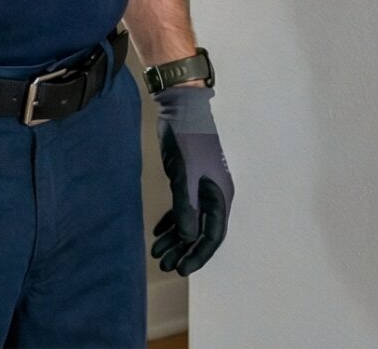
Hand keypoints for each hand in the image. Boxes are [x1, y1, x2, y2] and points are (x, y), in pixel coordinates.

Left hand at [150, 85, 232, 275]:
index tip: (182, 269)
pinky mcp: (188, 180)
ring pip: (190, 221)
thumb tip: (186, 236)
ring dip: (175, 238)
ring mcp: (201, 187)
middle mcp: (214, 195)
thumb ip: (186, 207)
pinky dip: (171, 221)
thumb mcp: (185, 175)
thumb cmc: (187, 140)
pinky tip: (158, 232)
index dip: (198, 254)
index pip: (213, 235)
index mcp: (220, 195)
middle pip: (201, 231)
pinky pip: (182, 208)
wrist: (181, 108)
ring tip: (157, 253)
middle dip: (183, 250)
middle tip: (164, 265)